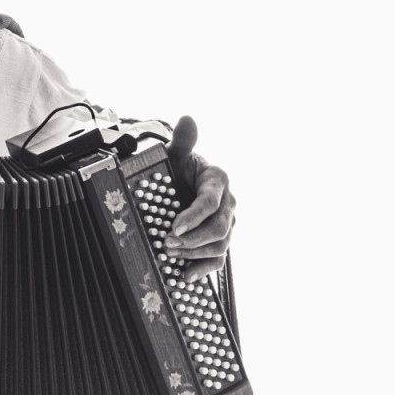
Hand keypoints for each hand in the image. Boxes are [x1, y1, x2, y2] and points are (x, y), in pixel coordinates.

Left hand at [164, 116, 235, 282]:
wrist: (181, 182)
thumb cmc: (178, 167)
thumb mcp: (176, 153)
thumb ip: (183, 140)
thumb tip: (187, 118)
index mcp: (218, 180)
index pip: (210, 202)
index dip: (193, 217)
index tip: (174, 227)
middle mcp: (227, 203)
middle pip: (218, 227)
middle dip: (192, 238)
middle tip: (166, 243)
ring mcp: (226, 223)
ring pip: (220, 245)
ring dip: (195, 253)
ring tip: (170, 255)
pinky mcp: (219, 239)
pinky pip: (218, 259)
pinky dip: (203, 269)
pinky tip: (185, 275)